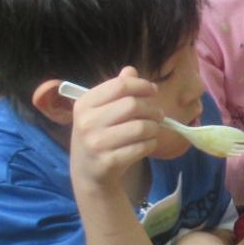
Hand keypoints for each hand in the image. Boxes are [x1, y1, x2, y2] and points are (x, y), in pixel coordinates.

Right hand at [66, 68, 162, 190]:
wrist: (88, 174)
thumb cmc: (99, 136)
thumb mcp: (100, 111)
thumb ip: (115, 90)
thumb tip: (131, 70)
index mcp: (84, 104)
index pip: (120, 85)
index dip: (142, 85)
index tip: (153, 90)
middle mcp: (87, 123)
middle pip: (132, 105)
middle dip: (152, 108)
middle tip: (159, 114)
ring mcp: (96, 144)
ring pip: (140, 127)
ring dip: (154, 127)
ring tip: (153, 129)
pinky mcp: (108, 162)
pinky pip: (141, 147)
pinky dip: (151, 144)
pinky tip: (148, 144)